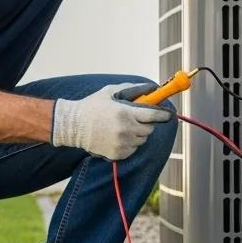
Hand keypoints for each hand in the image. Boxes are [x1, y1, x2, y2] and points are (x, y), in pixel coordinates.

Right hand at [51, 83, 171, 160]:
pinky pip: (133, 150)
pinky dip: (130, 144)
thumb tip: (150, 88)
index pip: (153, 115)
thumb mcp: (110, 92)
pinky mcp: (117, 154)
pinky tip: (118, 137)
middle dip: (146, 124)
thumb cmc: (92, 106)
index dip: (163, 115)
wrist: (73, 126)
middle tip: (137, 119)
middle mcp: (125, 129)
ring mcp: (121, 143)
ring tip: (124, 128)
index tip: (168, 115)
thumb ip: (132, 89)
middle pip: (149, 129)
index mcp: (125, 113)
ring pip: (141, 140)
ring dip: (138, 134)